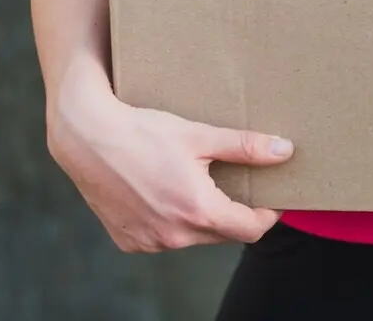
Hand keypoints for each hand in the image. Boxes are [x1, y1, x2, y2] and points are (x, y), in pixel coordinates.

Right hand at [47, 73, 293, 252]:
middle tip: (239, 186)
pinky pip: (164, 238)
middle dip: (236, 214)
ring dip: (204, 218)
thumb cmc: (144, 133)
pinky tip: (168, 194)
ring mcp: (148, 241)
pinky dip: (173, 222)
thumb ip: (246, 146)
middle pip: (224, 234)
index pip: (251, 229)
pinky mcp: (128, 240)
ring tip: (201, 185)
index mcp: (197, 211)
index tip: (273, 200)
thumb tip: (286, 150)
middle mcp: (173, 235)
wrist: (86, 138)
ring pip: (194, 238)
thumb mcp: (201, 136)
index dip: (268, 215)